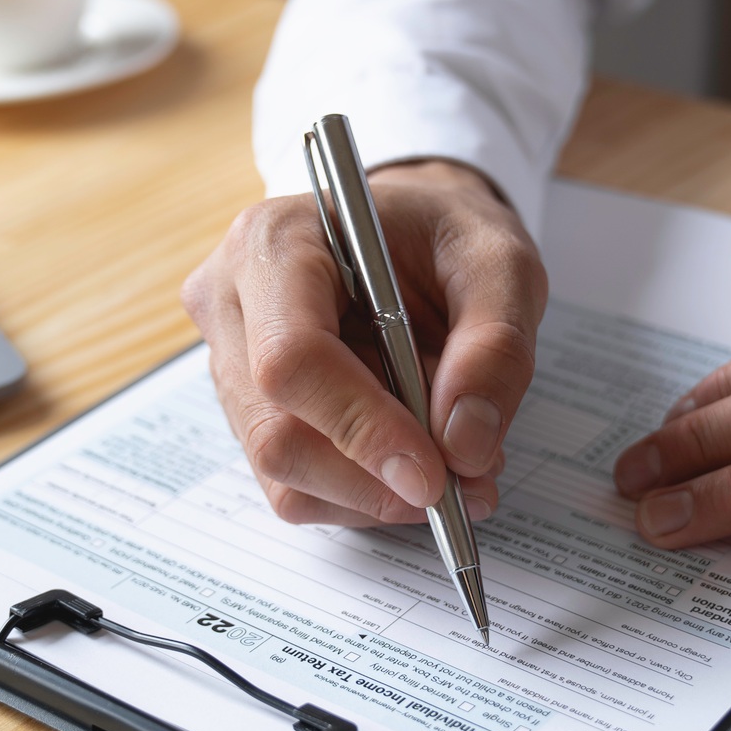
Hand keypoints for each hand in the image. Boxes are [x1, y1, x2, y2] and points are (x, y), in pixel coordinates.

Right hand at [183, 160, 547, 524]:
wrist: (416, 235)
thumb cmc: (445, 236)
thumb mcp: (500, 262)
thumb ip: (495, 345)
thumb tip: (465, 445)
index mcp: (275, 241)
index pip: (292, 358)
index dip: (362, 428)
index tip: (433, 473)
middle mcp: (232, 304)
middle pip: (277, 432)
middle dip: (375, 478)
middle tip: (463, 485)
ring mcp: (230, 364)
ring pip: (284, 473)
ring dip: (376, 493)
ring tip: (454, 467)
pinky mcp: (249, 412)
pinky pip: (295, 486)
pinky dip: (363, 495)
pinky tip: (411, 461)